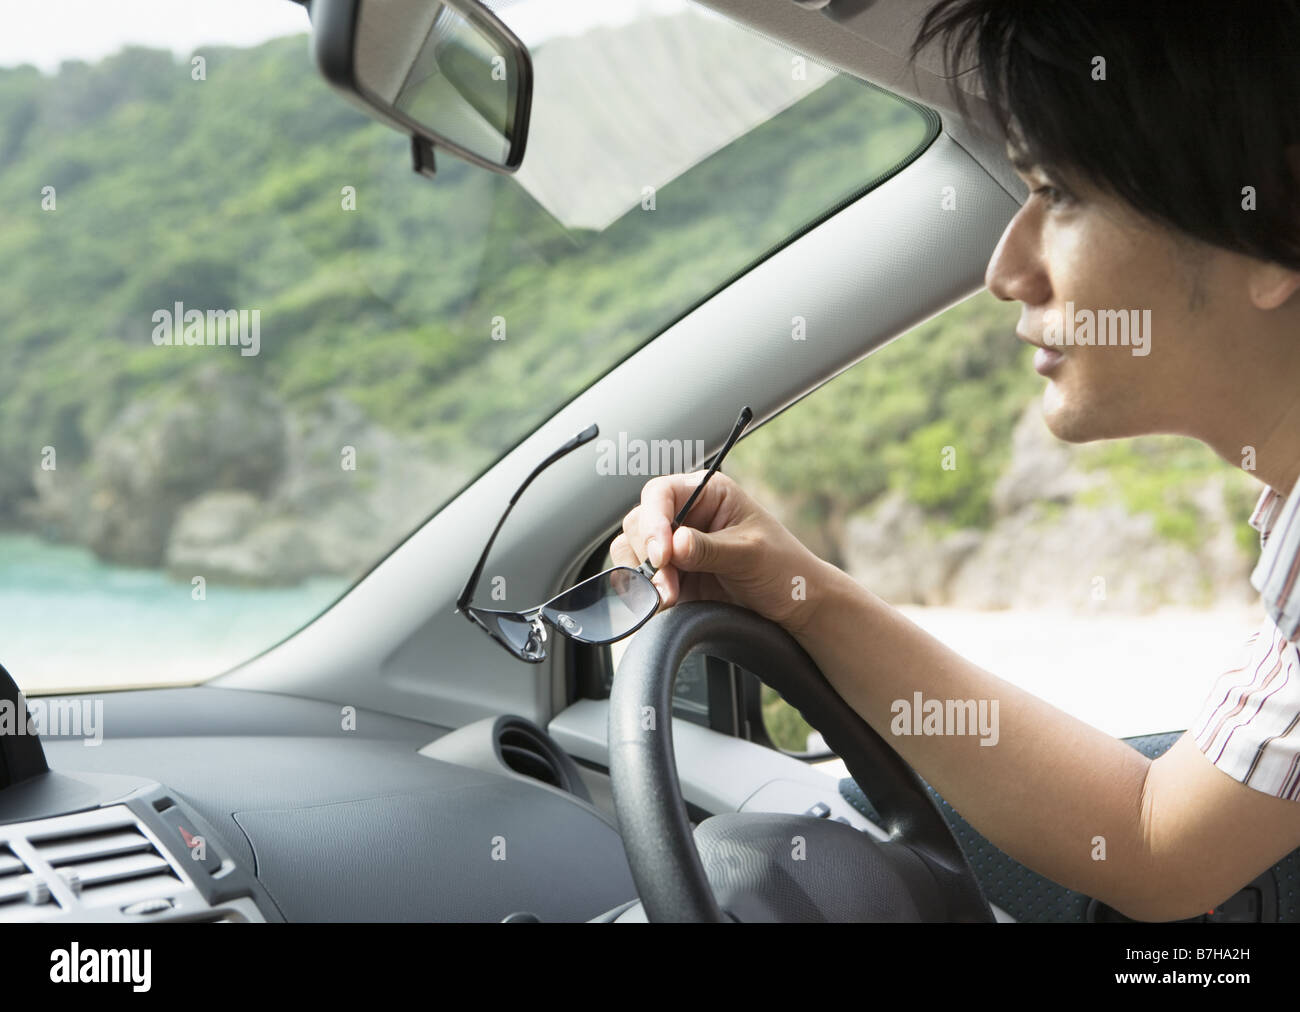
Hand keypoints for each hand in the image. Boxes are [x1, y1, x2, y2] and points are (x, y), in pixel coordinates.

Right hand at [610, 471, 829, 634]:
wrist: (796, 608)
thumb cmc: (784, 568)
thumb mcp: (750, 554)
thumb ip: (709, 549)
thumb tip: (675, 543)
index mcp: (707, 494)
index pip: (661, 494)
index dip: (653, 521)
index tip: (662, 554)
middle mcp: (686, 517)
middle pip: (639, 523)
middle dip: (646, 554)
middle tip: (666, 582)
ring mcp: (676, 549)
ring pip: (633, 553)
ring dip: (642, 576)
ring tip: (668, 597)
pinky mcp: (673, 578)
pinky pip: (641, 581)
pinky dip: (642, 593)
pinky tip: (661, 603)